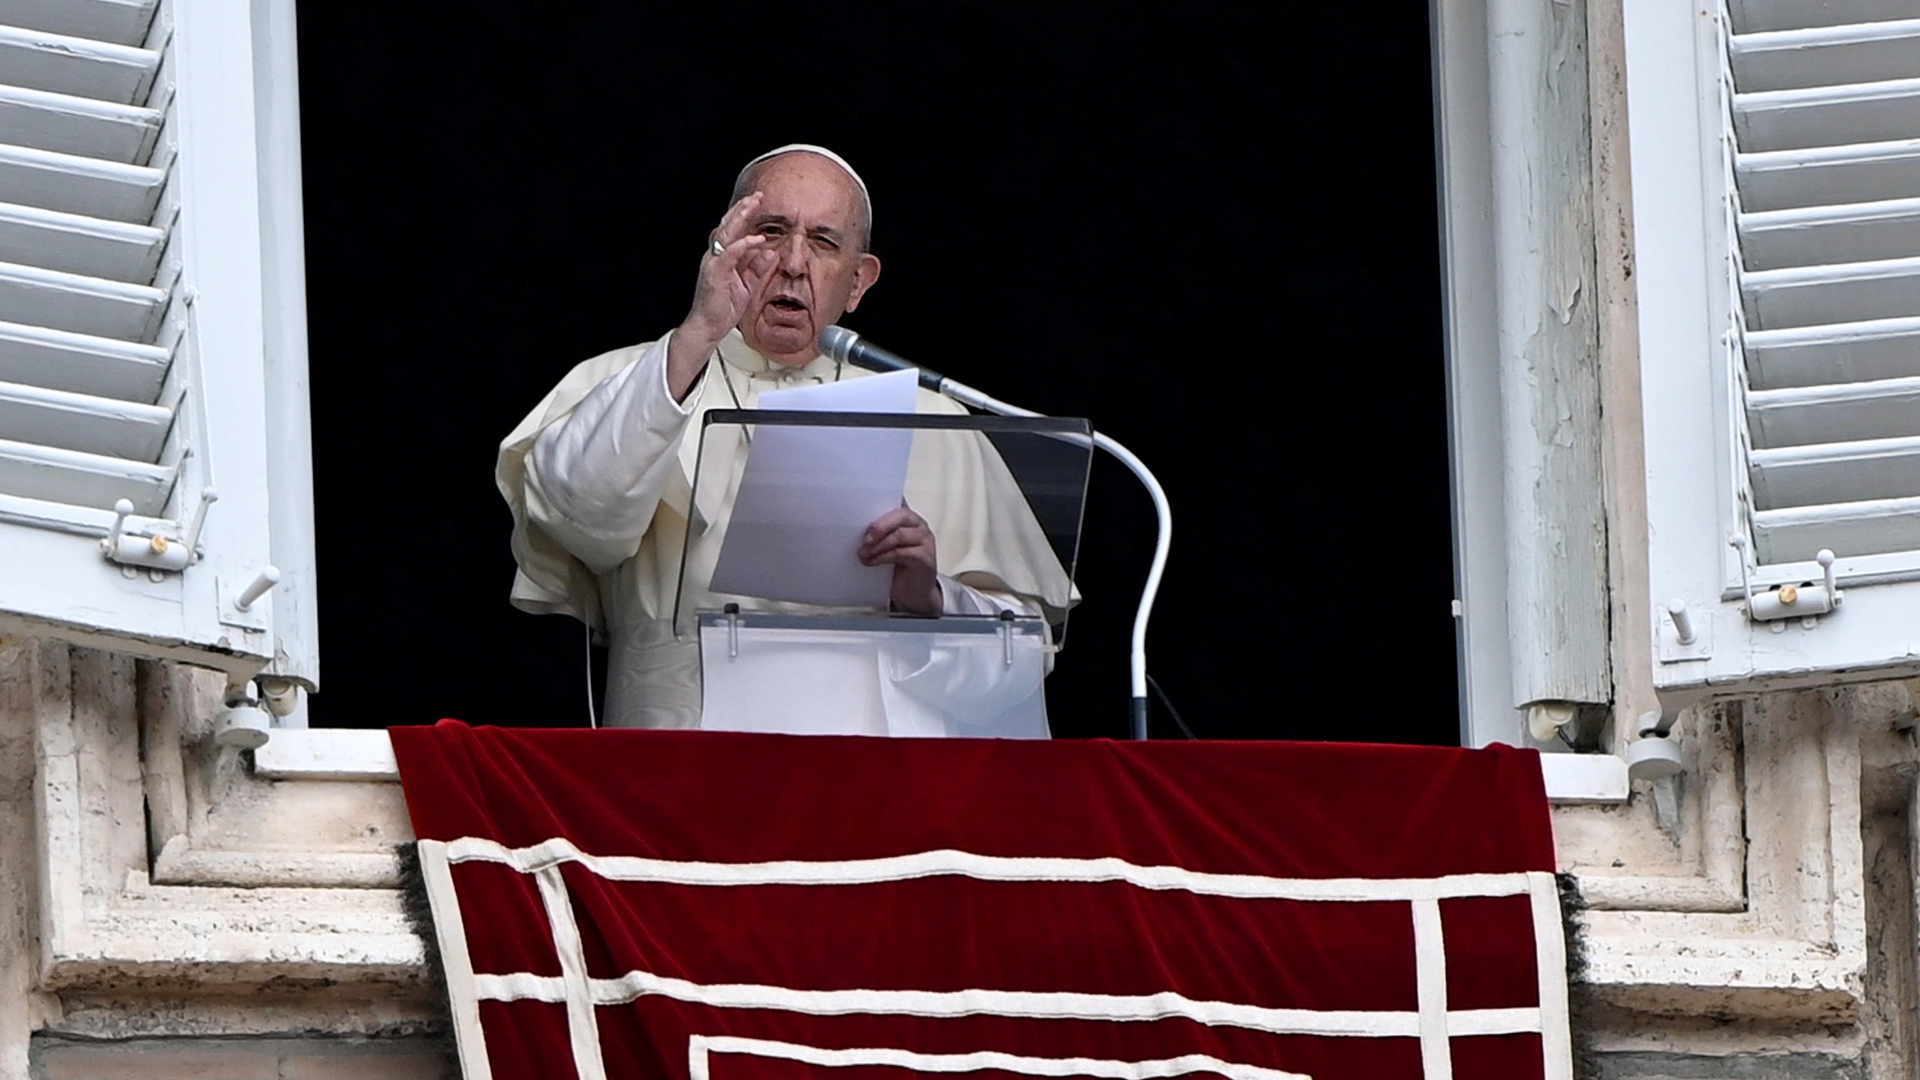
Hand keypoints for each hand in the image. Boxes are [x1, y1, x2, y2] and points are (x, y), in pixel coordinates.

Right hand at [666, 192, 775, 398]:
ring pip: (726, 234)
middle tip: (757, 196)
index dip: (745, 216)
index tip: (759, 203)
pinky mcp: (715, 274)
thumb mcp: (747, 285)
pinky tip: (756, 239)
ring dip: (740, 218)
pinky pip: (729, 255)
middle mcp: (716, 256)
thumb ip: (758, 267)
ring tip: (753, 205)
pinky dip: (743, 245)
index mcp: (723, 258)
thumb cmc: (723, 307)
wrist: (707, 327)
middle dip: (743, 209)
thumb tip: (770, 252)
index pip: (734, 231)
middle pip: (728, 226)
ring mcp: (714, 263)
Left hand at [860, 505, 941, 615]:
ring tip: (863, 554)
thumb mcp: (885, 547)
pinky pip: (902, 553)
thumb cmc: (898, 568)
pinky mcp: (925, 558)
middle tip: (864, 538)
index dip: (883, 500)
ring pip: (899, 535)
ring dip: (877, 545)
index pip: (897, 501)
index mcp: (908, 518)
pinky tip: (872, 562)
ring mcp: (925, 541)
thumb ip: (878, 535)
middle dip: (879, 525)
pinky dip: (883, 557)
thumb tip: (852, 529)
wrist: (913, 593)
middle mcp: (919, 525)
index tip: (863, 508)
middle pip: (901, 515)